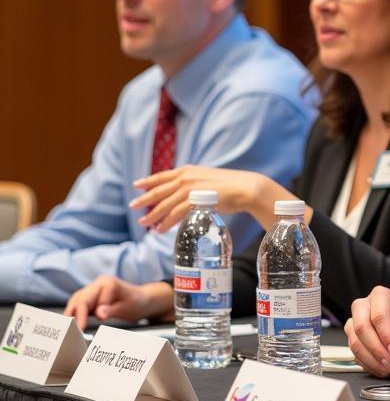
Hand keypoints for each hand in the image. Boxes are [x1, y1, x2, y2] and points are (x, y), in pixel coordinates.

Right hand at [63, 276, 173, 329]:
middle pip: (78, 299)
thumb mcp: (127, 307)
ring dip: (70, 316)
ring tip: (66, 331)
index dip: (82, 315)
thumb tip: (99, 314)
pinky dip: (74, 316)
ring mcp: (93, 291)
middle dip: (72, 316)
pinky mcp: (91, 299)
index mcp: (106, 283)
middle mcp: (97, 284)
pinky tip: (70, 327)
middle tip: (68, 332)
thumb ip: (111, 310)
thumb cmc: (137, 302)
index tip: (81, 328)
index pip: (88, 300)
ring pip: (75, 302)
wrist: (143, 300)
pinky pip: (79, 306)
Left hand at [130, 165, 271, 232]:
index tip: (136, 185)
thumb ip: (195, 184)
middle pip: (159, 191)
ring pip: (164, 204)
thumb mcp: (208, 180)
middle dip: (144, 200)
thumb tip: (186, 195)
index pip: (162, 176)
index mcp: (188, 171)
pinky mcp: (194, 201)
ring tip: (145, 223)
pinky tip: (159, 229)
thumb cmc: (230, 185)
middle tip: (133, 207)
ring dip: (153, 215)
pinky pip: (175, 214)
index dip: (148, 181)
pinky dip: (166, 223)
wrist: (245, 188)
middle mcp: (186, 178)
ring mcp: (189, 189)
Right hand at [345, 286, 389, 377]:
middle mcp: (362, 306)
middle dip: (376, 349)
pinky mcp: (352, 338)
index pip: (378, 316)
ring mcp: (354, 323)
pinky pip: (354, 354)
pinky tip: (382, 369)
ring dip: (372, 359)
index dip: (386, 335)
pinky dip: (369, 364)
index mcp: (379, 295)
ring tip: (387, 369)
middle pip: (362, 328)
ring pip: (355, 342)